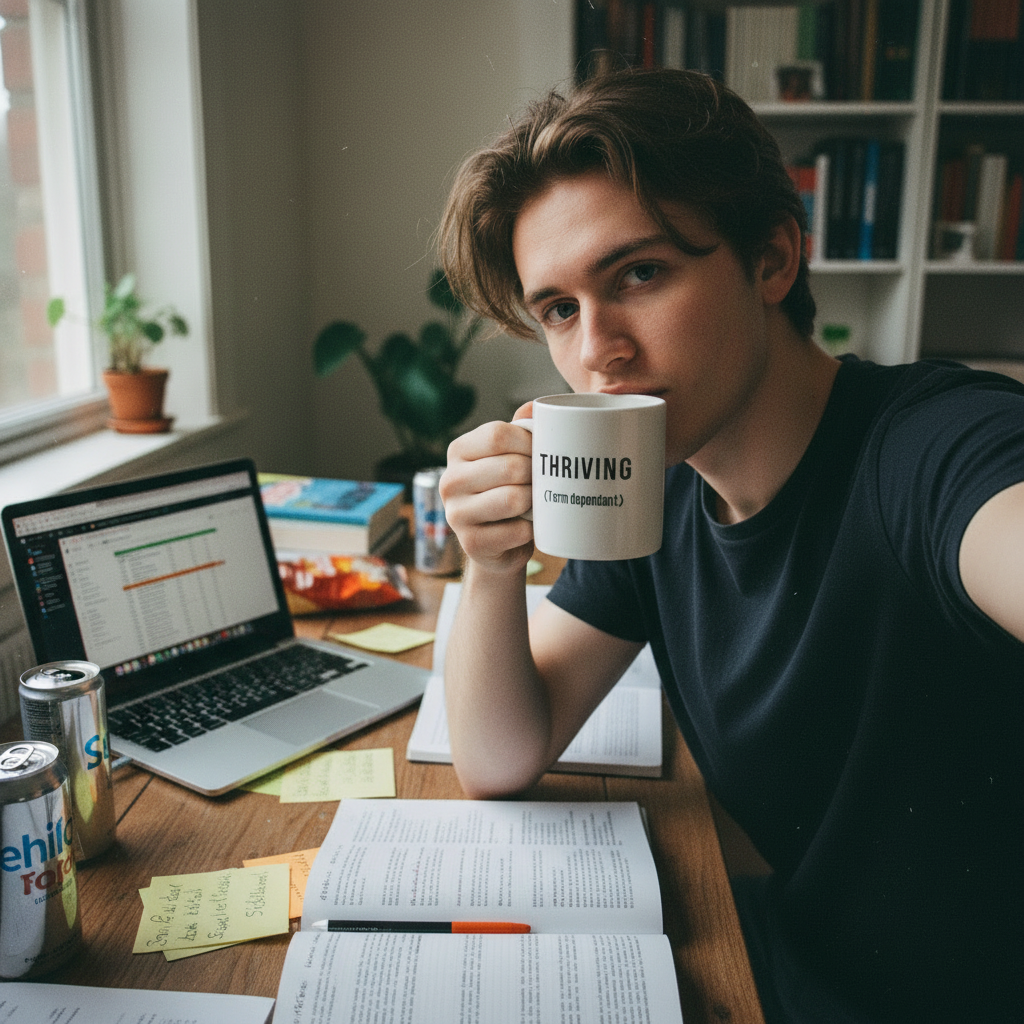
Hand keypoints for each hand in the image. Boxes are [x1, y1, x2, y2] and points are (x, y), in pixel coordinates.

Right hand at [440, 403, 533, 573]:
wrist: (499, 543)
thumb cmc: (508, 489)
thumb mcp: (511, 456)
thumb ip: (520, 430)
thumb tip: (535, 406)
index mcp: (458, 451)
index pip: (497, 435)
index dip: (529, 442)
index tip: (543, 452)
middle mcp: (449, 480)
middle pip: (509, 466)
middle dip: (536, 474)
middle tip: (545, 481)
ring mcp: (456, 514)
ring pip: (513, 499)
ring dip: (535, 501)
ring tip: (537, 502)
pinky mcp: (470, 543)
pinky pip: (516, 530)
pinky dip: (531, 530)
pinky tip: (528, 527)